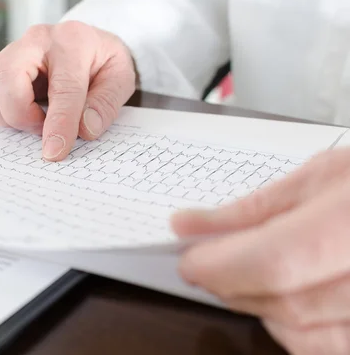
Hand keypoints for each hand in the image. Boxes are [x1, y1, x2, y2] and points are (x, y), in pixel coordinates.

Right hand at [0, 21, 135, 160]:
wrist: (89, 44)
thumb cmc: (102, 63)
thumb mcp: (121, 78)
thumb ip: (105, 104)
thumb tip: (84, 129)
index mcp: (72, 41)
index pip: (63, 87)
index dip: (58, 124)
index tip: (54, 153)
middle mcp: (35, 41)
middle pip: (5, 75)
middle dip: (20, 115)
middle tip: (42, 129)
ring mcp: (8, 50)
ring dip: (2, 114)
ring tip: (30, 121)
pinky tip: (4, 114)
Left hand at [171, 147, 349, 354]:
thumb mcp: (320, 178)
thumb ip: (249, 209)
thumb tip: (187, 226)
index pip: (279, 261)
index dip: (224, 266)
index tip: (190, 259)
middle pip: (287, 301)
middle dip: (232, 285)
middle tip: (205, 265)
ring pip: (305, 333)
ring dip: (258, 308)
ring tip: (241, 277)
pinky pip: (328, 346)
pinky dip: (294, 331)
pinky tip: (280, 303)